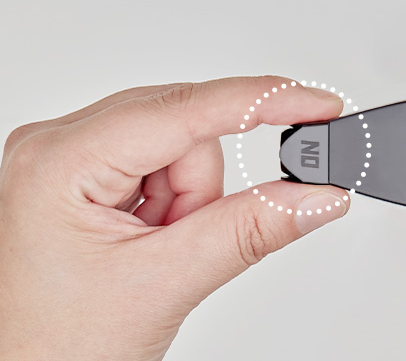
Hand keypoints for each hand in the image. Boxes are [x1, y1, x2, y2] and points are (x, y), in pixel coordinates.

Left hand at [0, 77, 349, 359]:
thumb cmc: (54, 346)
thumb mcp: (163, 284)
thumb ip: (251, 230)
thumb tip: (317, 196)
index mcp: (60, 159)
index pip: (185, 110)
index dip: (262, 102)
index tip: (318, 104)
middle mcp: (60, 148)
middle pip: (185, 132)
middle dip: (203, 192)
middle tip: (189, 242)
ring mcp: (71, 164)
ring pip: (181, 153)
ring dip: (190, 206)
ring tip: (159, 255)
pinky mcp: (86, 181)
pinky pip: (164, 172)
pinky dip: (177, 209)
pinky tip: (151, 244)